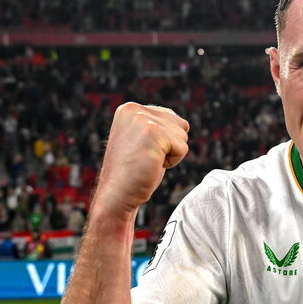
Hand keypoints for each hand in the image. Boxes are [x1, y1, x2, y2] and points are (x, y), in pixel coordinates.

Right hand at [91, 103, 189, 220]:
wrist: (117, 194)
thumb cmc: (133, 172)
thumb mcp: (143, 141)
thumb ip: (158, 126)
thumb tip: (185, 123)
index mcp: (129, 109)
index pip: (171, 117)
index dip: (164, 140)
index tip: (141, 151)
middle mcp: (134, 109)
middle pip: (180, 124)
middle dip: (170, 145)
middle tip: (146, 158)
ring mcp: (143, 120)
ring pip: (183, 135)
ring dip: (171, 154)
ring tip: (148, 161)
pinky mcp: (153, 133)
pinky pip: (182, 148)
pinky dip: (173, 162)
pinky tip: (153, 165)